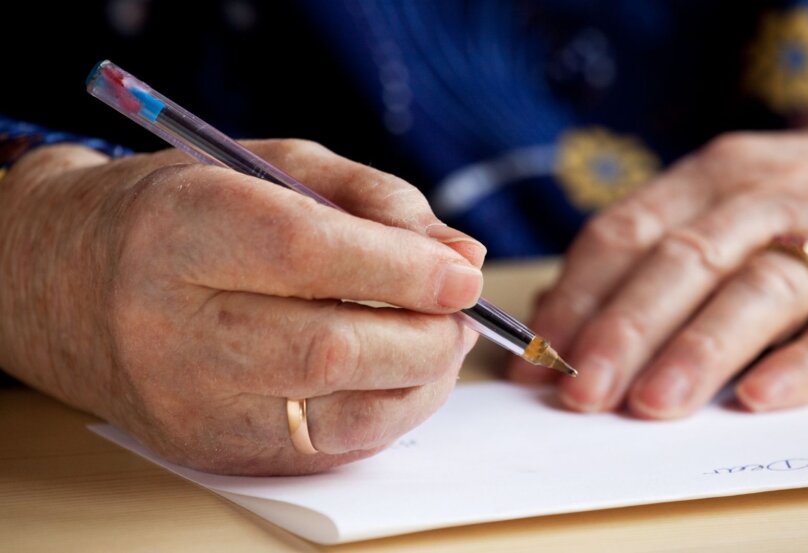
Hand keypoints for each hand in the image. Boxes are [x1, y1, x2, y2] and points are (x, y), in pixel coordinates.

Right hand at [0, 139, 485, 474]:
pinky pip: (325, 450)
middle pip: (329, 349)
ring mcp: (187, 401)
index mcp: (180, 229)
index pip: (307, 254)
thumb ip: (374, 200)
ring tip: (439, 342)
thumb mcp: (273, 168)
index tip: (464, 274)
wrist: (65, 283)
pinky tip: (397, 376)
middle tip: (462, 314)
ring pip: (338, 414)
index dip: (403, 268)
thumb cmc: (182, 212)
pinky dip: (385, 414)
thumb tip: (463, 257)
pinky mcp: (207, 449)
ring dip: (419, 382)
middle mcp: (172, 326)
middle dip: (426, 336)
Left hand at [510, 102, 807, 417]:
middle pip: (683, 262)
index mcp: (716, 179)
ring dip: (700, 347)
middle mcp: (769, 201)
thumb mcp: (735, 200)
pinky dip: (806, 364)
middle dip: (624, 329)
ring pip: (758, 290)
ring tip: (653, 402)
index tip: (536, 356)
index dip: (576, 297)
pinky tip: (763, 399)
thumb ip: (657, 253)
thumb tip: (563, 319)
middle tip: (580, 391)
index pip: (626, 233)